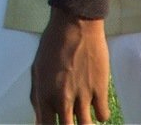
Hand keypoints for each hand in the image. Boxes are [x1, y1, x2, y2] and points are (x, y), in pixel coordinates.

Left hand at [30, 9, 110, 123]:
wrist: (75, 25)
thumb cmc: (52, 44)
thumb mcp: (37, 69)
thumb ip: (37, 96)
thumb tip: (40, 118)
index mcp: (43, 94)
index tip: (55, 124)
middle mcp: (62, 99)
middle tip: (72, 120)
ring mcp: (82, 96)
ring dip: (85, 123)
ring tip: (84, 116)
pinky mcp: (100, 90)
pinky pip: (102, 115)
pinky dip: (100, 114)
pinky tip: (96, 106)